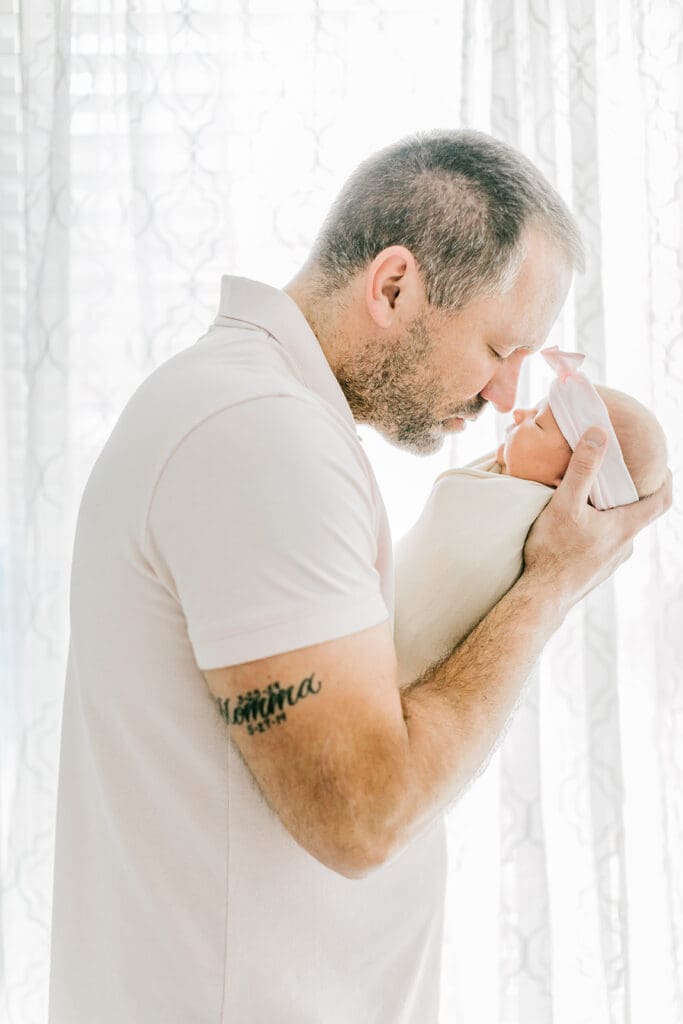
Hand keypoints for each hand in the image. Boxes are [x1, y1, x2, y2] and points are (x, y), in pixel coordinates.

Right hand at [522, 427, 672, 610]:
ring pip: (618, 530)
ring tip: (593, 497)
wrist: (542, 596)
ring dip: (611, 513)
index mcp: (625, 527)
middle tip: (617, 474)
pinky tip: (576, 525)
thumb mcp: (565, 503)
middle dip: (630, 493)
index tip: (662, 465)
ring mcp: (611, 561)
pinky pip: (604, 544)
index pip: (661, 501)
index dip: (666, 481)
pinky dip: (599, 529)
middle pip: (637, 514)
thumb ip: (582, 468)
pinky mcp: (596, 571)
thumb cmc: (554, 551)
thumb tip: (598, 433)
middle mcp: (624, 546)